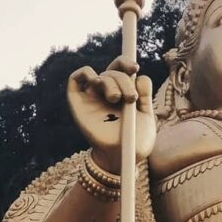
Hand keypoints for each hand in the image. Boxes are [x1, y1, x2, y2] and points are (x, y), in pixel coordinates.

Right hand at [67, 56, 155, 172]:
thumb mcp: (146, 117)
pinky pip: (75, 79)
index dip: (126, 62)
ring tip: (118, 99)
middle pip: (112, 72)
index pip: (121, 68)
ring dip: (110, 82)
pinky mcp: (78, 103)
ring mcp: (92, 97)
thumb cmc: (135, 141)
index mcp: (123, 92)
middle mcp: (107, 92)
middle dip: (123, 79)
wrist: (122, 159)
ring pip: (99, 75)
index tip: (135, 68)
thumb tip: (142, 76)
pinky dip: (84, 73)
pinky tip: (95, 80)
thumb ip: (145, 97)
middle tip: (131, 97)